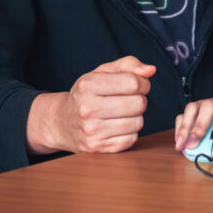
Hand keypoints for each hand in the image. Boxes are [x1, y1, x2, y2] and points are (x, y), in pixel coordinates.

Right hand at [27, 56, 155, 154]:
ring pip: (138, 122)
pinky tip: (116, 126)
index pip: (133, 83)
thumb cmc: (88, 94)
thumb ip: (128, 65)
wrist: (62, 122)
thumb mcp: (102, 72)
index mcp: (88, 85)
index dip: (142, 82)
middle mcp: (87, 108)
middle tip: (128, 99)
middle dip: (140, 99)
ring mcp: (91, 131)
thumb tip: (150, 70)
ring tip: (121, 113)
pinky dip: (129, 132)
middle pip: (139, 103)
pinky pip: (131, 139)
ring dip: (135, 117)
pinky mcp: (97, 147)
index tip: (137, 85)